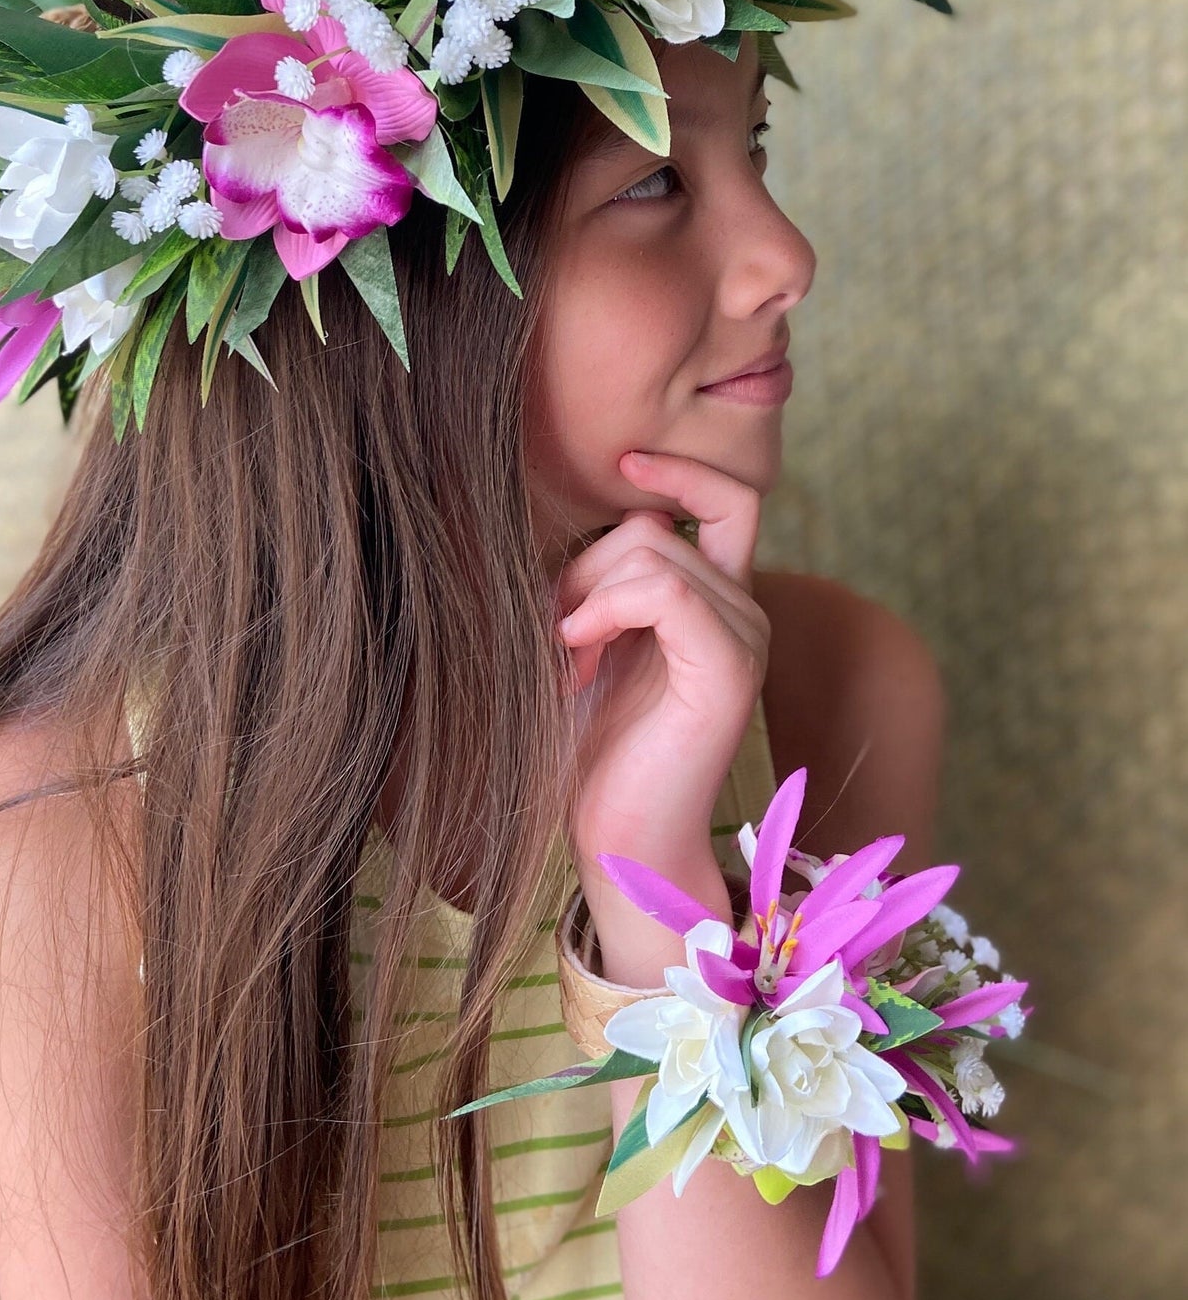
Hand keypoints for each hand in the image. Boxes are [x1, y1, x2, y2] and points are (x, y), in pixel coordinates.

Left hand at [555, 450, 770, 977]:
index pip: (729, 499)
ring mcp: (743, 636)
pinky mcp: (729, 666)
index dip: (682, 470)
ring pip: (651, 550)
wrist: (618, 837)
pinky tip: (577, 650)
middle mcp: (742, 610)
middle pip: (652, 528)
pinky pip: (666, 588)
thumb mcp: (586, 641)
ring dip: (584, 596)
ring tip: (567, 661)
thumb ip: (597, 581)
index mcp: (715, 602)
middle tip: (555, 638)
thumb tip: (572, 516)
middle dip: (582, 568)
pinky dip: (605, 607)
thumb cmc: (591, 746)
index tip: (626, 462)